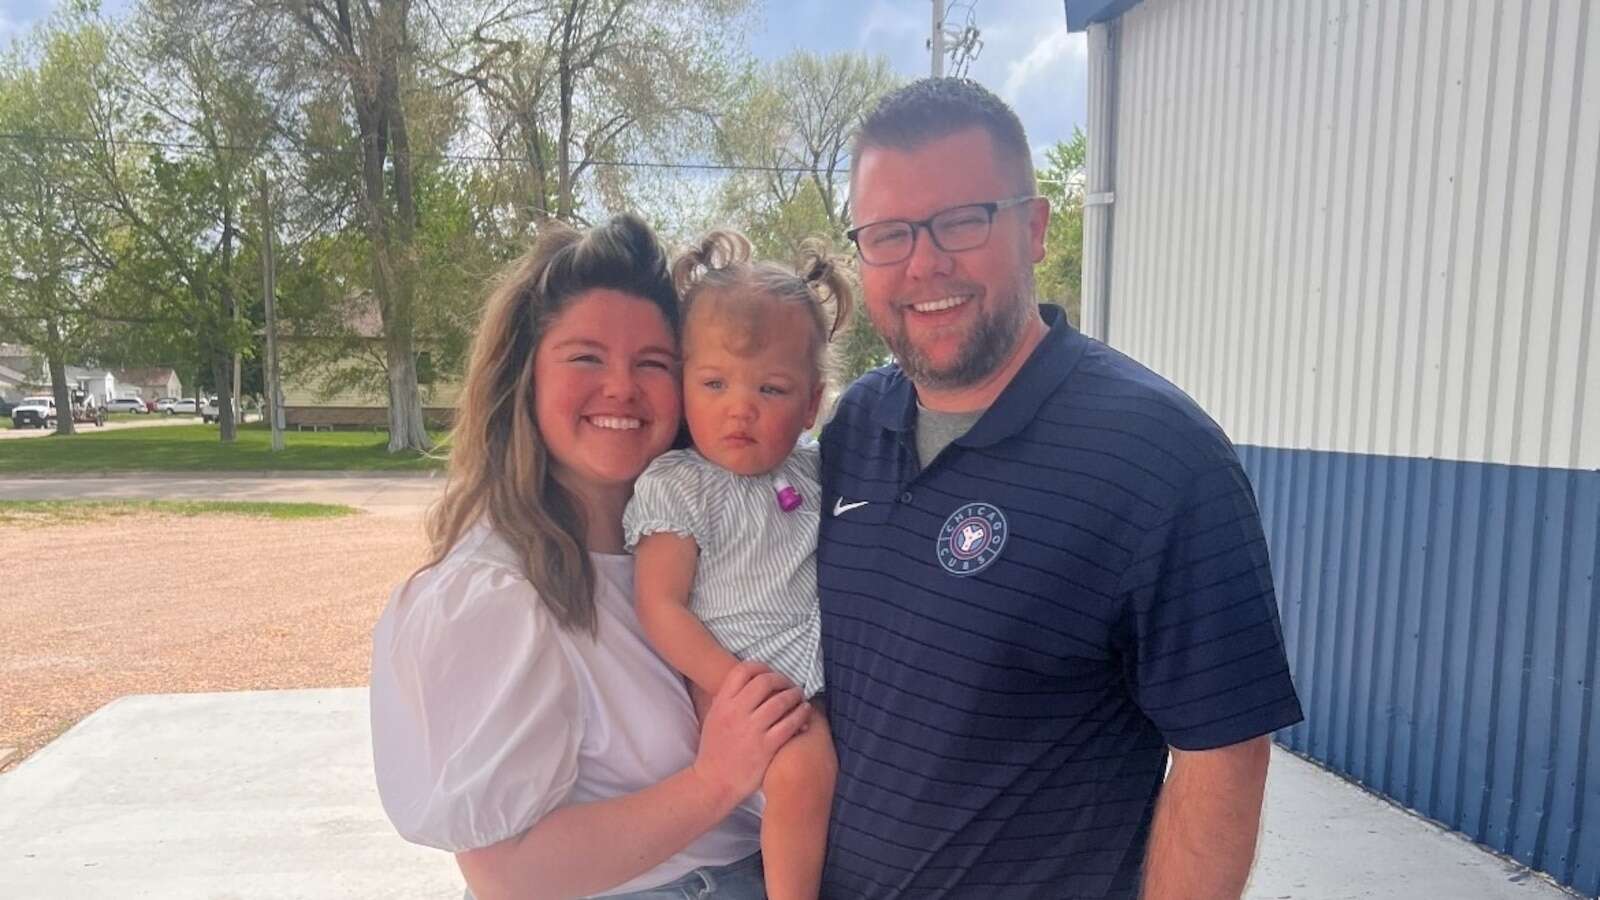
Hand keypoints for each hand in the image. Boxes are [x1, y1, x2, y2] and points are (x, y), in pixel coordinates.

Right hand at [691, 661, 808, 807]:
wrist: (713, 782)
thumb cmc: (715, 750)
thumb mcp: (713, 718)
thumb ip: (728, 699)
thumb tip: (746, 681)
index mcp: (722, 703)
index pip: (743, 670)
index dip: (762, 667)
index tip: (771, 673)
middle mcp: (736, 712)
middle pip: (765, 681)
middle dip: (782, 680)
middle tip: (789, 685)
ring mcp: (752, 730)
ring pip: (781, 701)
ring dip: (795, 695)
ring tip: (799, 697)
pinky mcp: (766, 747)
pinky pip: (789, 724)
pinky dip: (801, 715)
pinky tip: (804, 713)